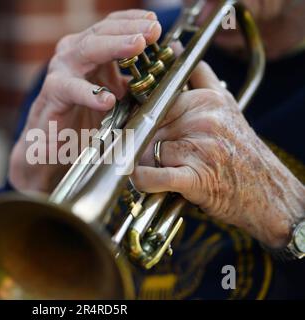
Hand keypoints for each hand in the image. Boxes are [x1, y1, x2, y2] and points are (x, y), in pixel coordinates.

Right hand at [10, 9, 160, 191]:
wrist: (53, 144)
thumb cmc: (82, 117)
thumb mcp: (114, 95)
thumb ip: (132, 81)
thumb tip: (166, 68)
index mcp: (88, 51)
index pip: (111, 26)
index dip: (133, 21)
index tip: (156, 23)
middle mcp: (73, 54)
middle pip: (102, 31)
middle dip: (129, 29)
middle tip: (153, 31)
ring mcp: (61, 71)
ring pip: (87, 50)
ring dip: (113, 46)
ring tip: (137, 47)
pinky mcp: (52, 93)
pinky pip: (71, 89)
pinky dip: (90, 94)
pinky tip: (107, 99)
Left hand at [132, 61, 304, 247]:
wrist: (267, 193)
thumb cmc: (240, 151)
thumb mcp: (225, 104)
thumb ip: (200, 77)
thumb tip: (176, 48)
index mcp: (207, 99)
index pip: (157, 98)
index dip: (143, 114)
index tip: (138, 123)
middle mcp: (204, 119)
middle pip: (148, 125)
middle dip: (142, 139)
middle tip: (146, 151)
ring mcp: (200, 148)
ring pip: (147, 149)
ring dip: (143, 162)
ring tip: (155, 167)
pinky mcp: (196, 178)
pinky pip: (155, 176)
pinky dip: (141, 180)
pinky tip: (139, 178)